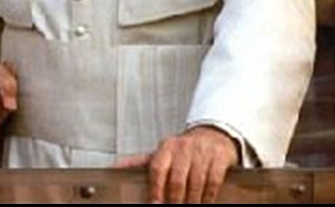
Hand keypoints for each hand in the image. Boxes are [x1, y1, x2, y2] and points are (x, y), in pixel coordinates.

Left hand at [115, 126, 238, 203]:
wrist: (212, 135)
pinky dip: (208, 196)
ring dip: (192, 201)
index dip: (155, 189)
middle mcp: (183, 147)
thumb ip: (140, 162)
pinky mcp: (219, 157)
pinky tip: (205, 203)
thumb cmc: (183, 150)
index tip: (154, 204)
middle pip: (177, 179)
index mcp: (166, 147)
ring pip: (196, 182)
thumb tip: (114, 168)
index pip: (157, 168)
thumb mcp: (162, 153)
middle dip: (174, 200)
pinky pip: (213, 180)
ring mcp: (202, 152)